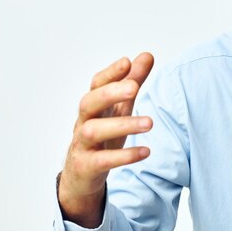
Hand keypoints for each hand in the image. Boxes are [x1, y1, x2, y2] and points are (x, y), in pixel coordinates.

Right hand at [58, 52, 154, 226]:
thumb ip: (132, 82)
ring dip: (122, 125)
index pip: (97, 84)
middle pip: (89, 102)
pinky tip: (145, 151)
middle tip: (134, 88)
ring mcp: (82, 144)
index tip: (127, 62)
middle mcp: (84, 121)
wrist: (81, 175)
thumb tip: (147, 55)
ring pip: (93, 131)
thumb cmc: (103, 135)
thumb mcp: (119, 108)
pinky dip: (124, 156)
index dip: (110, 73)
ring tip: (150, 123)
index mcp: (94, 105)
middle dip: (110, 93)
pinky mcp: (86, 166)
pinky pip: (102, 160)